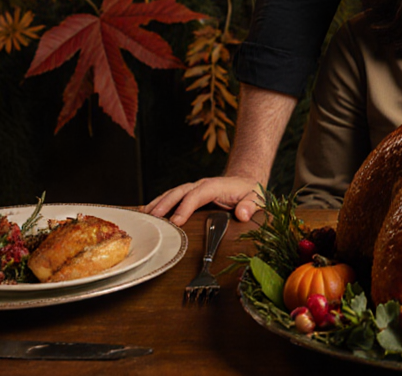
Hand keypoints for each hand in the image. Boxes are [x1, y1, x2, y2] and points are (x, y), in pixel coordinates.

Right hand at [143, 176, 261, 226]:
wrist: (247, 181)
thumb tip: (243, 214)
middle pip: (180, 192)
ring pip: (173, 193)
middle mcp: (202, 185)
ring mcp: (195, 188)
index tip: (176, 221)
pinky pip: (174, 197)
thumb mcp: (257, 198)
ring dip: (158, 203)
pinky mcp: (191, 194)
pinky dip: (160, 203)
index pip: (197, 195)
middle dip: (165, 204)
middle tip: (152, 218)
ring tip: (144, 215)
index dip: (185, 207)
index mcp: (215, 186)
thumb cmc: (250, 192)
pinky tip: (149, 211)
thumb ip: (250, 205)